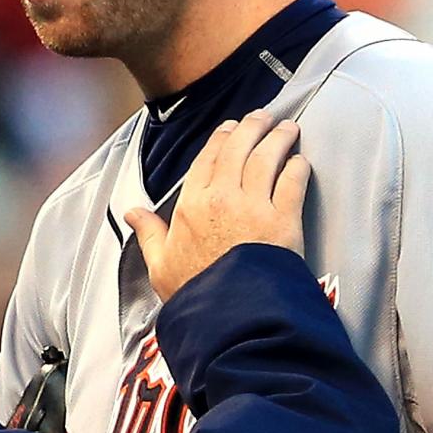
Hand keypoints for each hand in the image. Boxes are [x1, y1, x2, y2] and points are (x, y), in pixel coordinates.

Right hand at [125, 109, 307, 299]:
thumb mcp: (159, 265)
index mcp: (190, 205)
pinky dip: (298, 167)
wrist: (228, 315)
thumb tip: (131, 212)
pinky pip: (292, 182)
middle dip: (253, 127)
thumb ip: (149, 233)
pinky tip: (301, 161)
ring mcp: (254, 206)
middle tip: (264, 117)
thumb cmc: (194, 292)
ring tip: (288, 128)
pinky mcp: (284, 219)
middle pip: (239, 148)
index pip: (207, 158)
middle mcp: (222, 198)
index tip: (231, 127)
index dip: (221, 137)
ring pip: (268, 158)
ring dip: (279, 138)